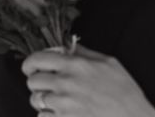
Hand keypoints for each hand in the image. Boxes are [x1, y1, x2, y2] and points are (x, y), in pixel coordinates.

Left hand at [22, 44, 154, 116]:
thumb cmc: (123, 90)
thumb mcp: (108, 62)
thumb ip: (84, 53)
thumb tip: (68, 46)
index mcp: (75, 64)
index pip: (38, 58)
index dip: (31, 62)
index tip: (31, 66)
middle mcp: (66, 83)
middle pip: (33, 80)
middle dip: (36, 81)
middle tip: (45, 83)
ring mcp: (63, 104)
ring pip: (35, 99)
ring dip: (42, 99)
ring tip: (55, 99)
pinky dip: (48, 114)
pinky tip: (61, 112)